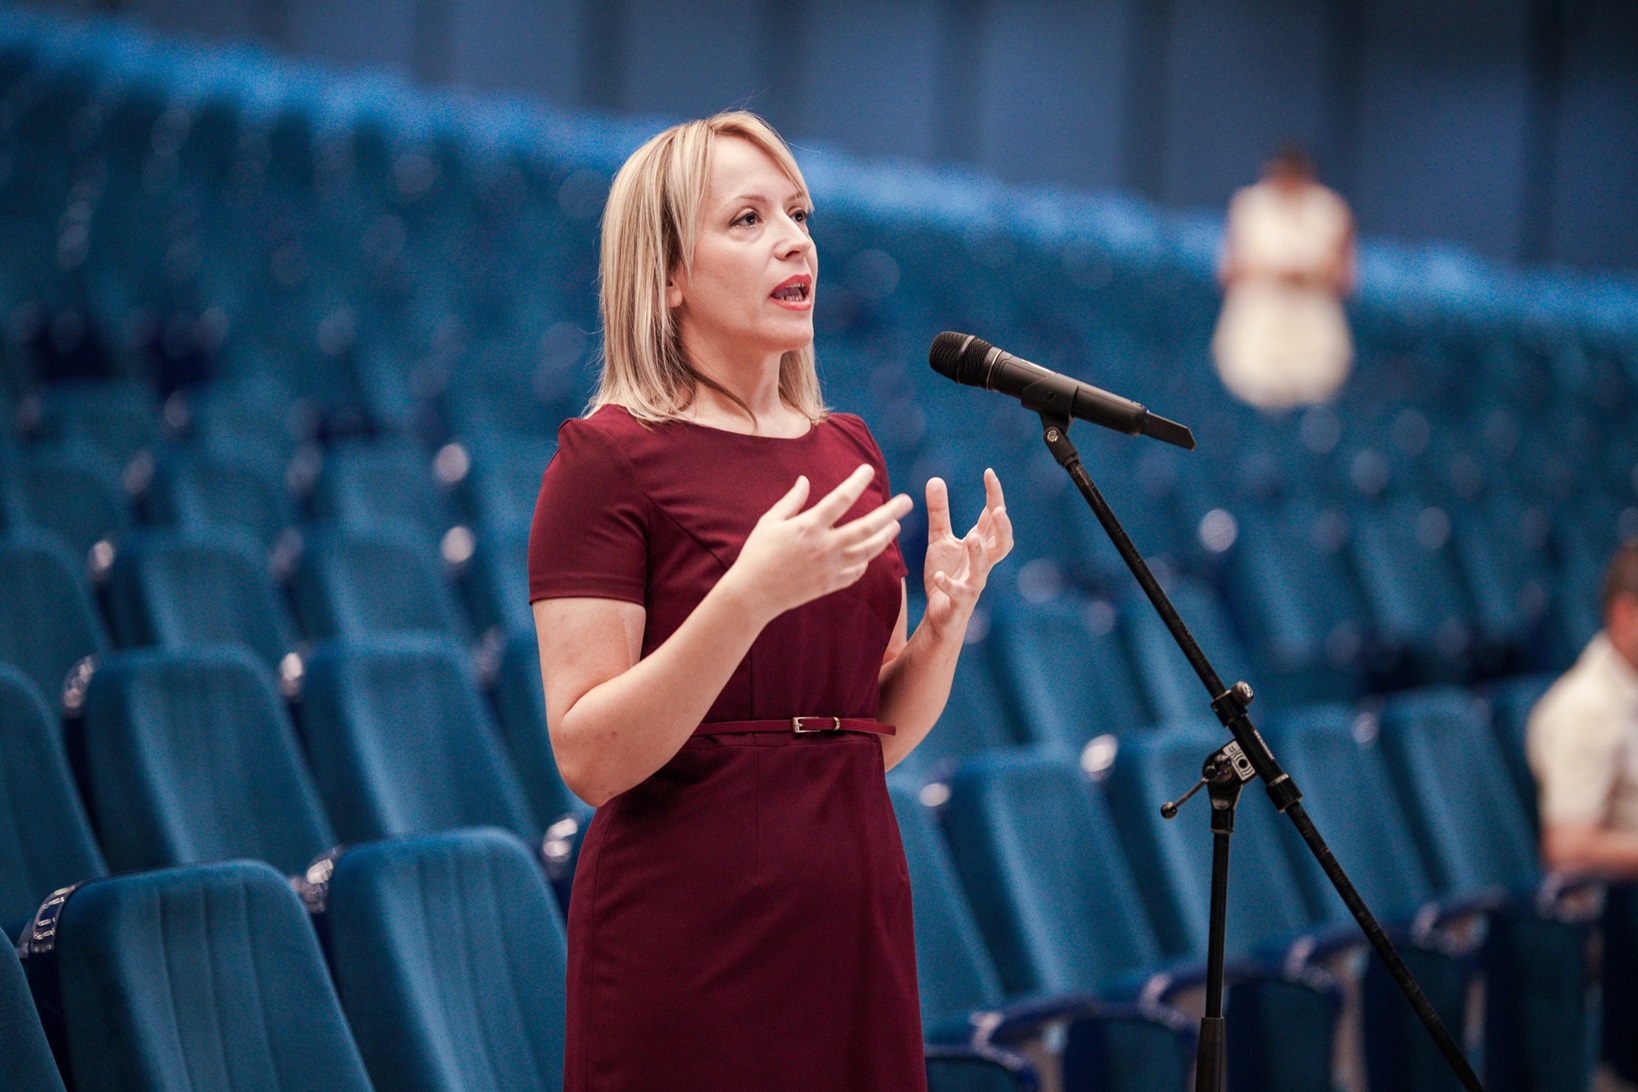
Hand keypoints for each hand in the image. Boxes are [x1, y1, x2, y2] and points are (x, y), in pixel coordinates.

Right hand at [726, 464, 913, 622]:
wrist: (753, 594)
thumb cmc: (757, 554)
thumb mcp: (770, 522)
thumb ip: (791, 501)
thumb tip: (805, 480)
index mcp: (809, 526)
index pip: (841, 499)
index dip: (857, 482)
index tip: (869, 469)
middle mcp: (825, 546)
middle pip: (867, 526)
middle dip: (890, 512)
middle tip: (907, 501)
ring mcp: (831, 567)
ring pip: (869, 551)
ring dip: (885, 537)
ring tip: (895, 525)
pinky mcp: (831, 584)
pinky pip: (857, 571)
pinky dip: (866, 561)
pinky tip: (871, 552)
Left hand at [922, 468, 1012, 638]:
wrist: (940, 613)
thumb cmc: (946, 574)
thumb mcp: (939, 539)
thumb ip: (939, 512)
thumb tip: (936, 478)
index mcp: (978, 544)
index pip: (991, 517)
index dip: (994, 496)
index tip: (989, 473)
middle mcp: (981, 562)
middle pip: (1002, 544)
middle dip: (1003, 527)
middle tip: (999, 509)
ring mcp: (973, 582)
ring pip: (984, 568)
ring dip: (979, 554)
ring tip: (971, 538)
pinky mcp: (960, 600)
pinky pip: (959, 593)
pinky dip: (949, 584)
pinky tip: (939, 576)